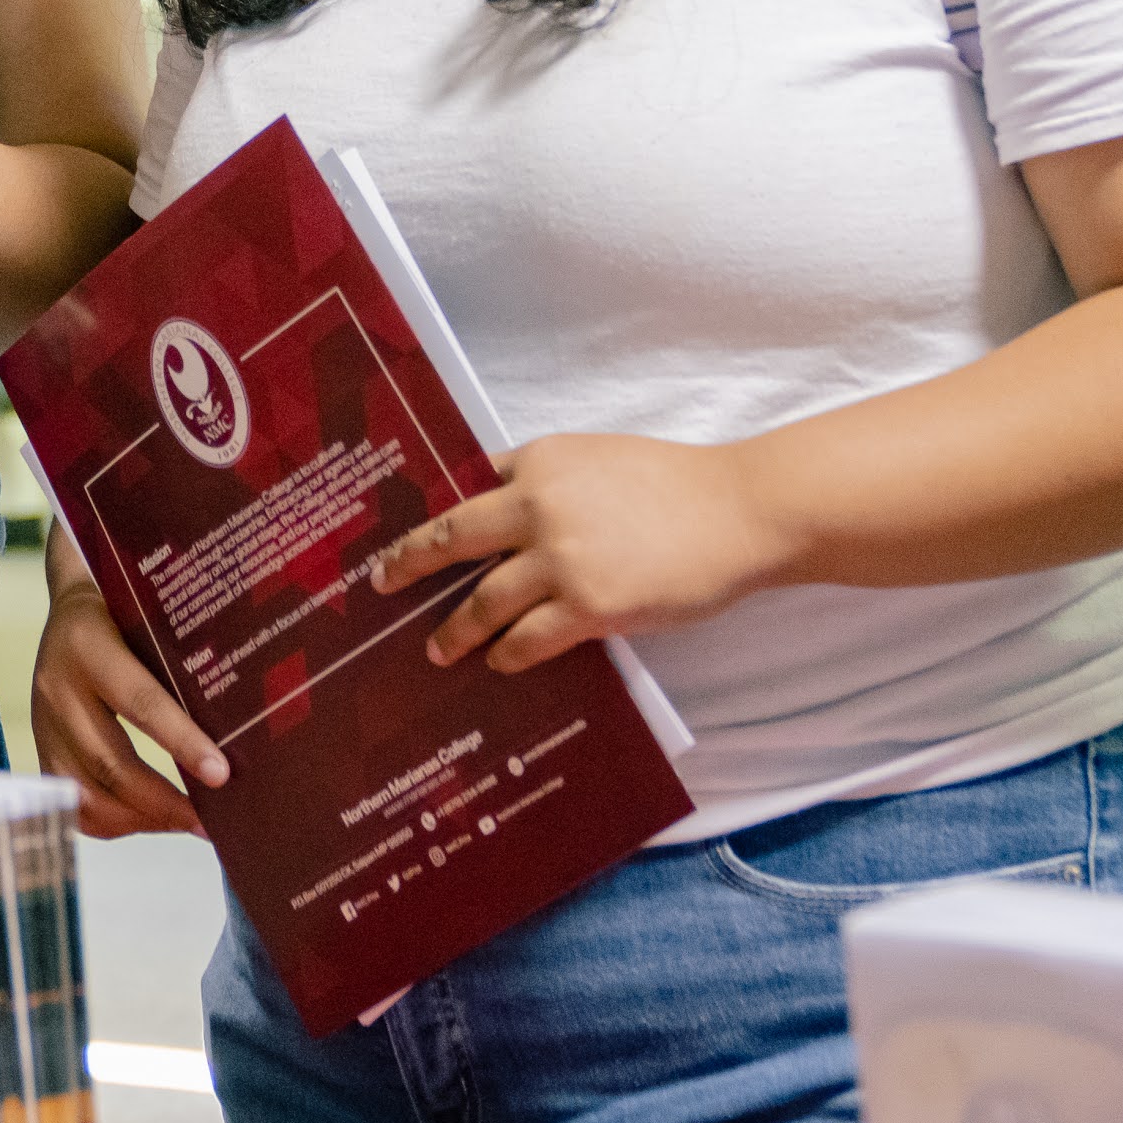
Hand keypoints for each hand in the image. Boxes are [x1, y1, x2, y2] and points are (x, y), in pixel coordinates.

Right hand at [29, 569, 221, 837]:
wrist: (69, 611)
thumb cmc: (125, 615)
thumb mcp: (150, 623)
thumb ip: (182, 665)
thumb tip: (242, 721)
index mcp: (90, 646)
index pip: (139, 702)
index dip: (182, 743)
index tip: (221, 774)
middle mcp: (58, 689)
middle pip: (109, 765)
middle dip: (164, 803)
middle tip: (210, 824)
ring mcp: (43, 726)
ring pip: (86, 795)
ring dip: (140, 819)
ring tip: (185, 824)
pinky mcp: (41, 751)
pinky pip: (73, 806)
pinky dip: (114, 822)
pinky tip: (150, 818)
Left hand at [369, 433, 785, 676]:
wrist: (739, 511)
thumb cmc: (678, 484)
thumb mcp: (602, 459)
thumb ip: (553, 481)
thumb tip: (508, 513)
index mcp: (539, 461)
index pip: (469, 486)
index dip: (434, 512)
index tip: (406, 531)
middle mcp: (537, 506)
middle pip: (451, 538)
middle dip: (408, 563)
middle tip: (382, 582)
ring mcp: (559, 559)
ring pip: (482, 601)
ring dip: (455, 629)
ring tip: (437, 648)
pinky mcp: (588, 606)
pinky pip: (527, 639)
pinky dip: (507, 654)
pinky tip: (499, 663)